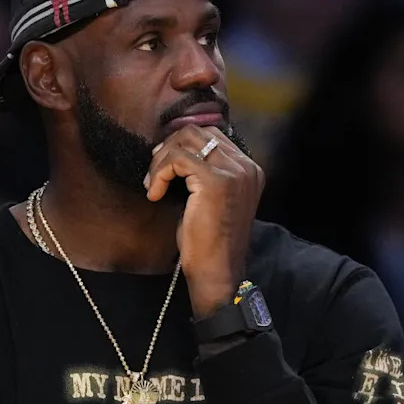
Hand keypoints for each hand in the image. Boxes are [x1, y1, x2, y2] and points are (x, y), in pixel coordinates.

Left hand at [145, 125, 263, 317]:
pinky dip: (159, 172)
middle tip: (155, 173)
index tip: (163, 165)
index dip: (181, 145)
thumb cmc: (208, 240)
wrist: (217, 271)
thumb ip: (205, 169)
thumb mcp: (210, 197)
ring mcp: (234, 172)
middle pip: (197, 132)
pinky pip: (177, 159)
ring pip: (186, 140)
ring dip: (161, 159)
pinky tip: (155, 193)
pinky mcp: (215, 182)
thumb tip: (175, 146)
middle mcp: (246, 166)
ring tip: (154, 184)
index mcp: (249, 169)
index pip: (211, 134)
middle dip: (169, 148)